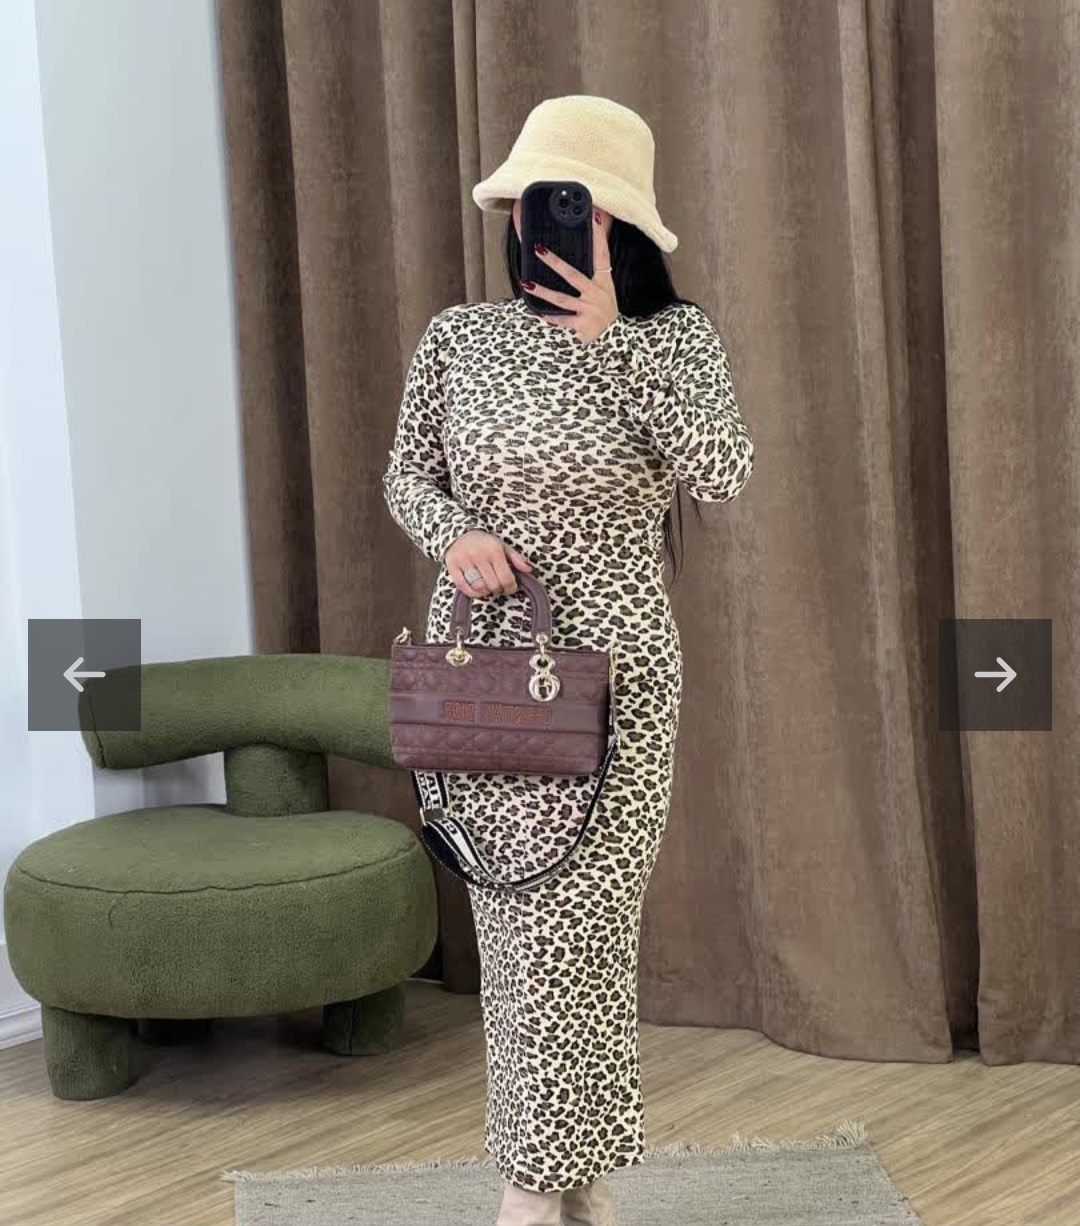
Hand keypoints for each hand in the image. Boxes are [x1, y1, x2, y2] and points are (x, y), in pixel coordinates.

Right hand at [444, 530, 533, 598]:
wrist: (460, 533)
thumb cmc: (485, 542)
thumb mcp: (502, 546)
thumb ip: (516, 558)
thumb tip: (528, 569)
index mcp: (494, 550)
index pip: (506, 578)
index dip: (511, 587)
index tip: (511, 587)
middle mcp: (479, 555)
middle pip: (493, 585)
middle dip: (499, 589)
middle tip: (499, 587)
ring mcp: (464, 561)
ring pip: (479, 587)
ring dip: (486, 592)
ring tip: (488, 587)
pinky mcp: (452, 566)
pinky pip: (463, 587)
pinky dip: (472, 593)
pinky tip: (478, 590)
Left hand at [524, 208, 617, 343]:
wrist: (614, 344)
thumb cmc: (605, 317)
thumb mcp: (605, 295)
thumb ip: (592, 279)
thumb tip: (569, 265)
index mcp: (604, 284)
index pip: (602, 255)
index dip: (598, 236)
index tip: (594, 217)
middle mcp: (598, 294)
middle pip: (573, 274)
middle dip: (554, 261)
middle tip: (539, 249)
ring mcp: (590, 310)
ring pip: (561, 298)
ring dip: (543, 291)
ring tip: (527, 283)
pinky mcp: (583, 325)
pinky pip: (562, 320)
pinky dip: (551, 318)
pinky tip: (539, 314)